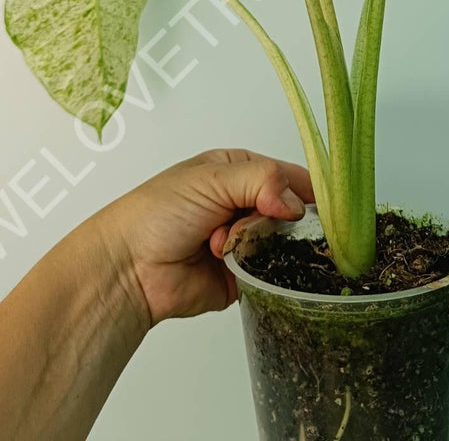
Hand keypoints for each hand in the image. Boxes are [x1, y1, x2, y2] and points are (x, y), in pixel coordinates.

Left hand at [89, 148, 313, 325]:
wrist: (129, 268)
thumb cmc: (159, 213)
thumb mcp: (211, 179)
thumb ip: (261, 180)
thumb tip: (295, 204)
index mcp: (240, 171)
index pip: (288, 175)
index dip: (305, 190)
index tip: (318, 206)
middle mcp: (245, 204)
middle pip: (289, 212)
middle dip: (274, 220)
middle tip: (243, 224)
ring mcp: (246, 241)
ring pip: (282, 244)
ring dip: (258, 246)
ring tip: (222, 247)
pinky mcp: (244, 277)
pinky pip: (271, 275)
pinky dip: (260, 272)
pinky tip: (235, 267)